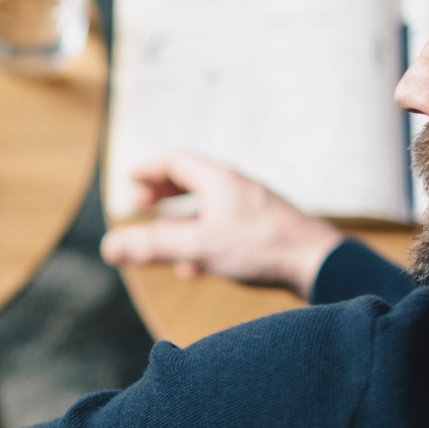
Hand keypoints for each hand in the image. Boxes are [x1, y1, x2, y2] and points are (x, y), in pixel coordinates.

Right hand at [100, 153, 342, 298]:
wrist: (319, 264)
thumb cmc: (262, 248)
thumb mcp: (198, 247)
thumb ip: (152, 247)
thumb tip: (110, 247)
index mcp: (220, 180)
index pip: (176, 161)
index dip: (149, 169)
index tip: (129, 180)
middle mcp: (237, 189)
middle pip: (192, 181)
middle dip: (162, 193)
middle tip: (139, 204)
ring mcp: (253, 210)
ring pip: (209, 207)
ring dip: (181, 219)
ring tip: (161, 235)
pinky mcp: (265, 234)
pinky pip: (225, 229)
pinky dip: (202, 239)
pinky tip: (194, 266)